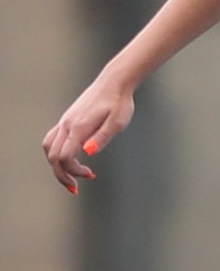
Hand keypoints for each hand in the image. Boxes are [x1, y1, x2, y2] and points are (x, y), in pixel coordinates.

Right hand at [42, 76, 135, 192]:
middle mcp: (67, 125)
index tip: (91, 174)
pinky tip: (73, 157)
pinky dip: (58, 153)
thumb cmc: (119, 103)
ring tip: (73, 175)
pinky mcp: (67, 119)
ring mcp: (65, 121)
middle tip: (77, 187)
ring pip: (49, 147)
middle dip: (63, 175)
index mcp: (78, 127)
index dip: (74, 172)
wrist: (114, 83)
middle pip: (53, 156)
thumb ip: (102, 138)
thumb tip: (87, 153)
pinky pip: (53, 139)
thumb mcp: (117, 122)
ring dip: (57, 165)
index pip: (65, 157)